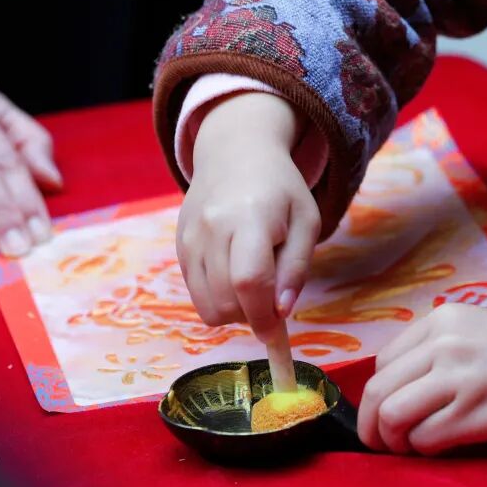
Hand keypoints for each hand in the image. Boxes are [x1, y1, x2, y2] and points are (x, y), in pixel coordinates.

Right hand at [176, 92, 320, 342]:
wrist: (234, 154)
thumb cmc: (280, 190)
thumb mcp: (306, 222)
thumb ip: (296, 269)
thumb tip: (280, 312)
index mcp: (251, 217)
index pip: (249, 281)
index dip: (262, 316)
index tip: (275, 332)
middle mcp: (213, 227)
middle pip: (226, 300)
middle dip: (251, 315)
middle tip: (269, 299)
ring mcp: (190, 237)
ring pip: (207, 306)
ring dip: (233, 311)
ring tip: (251, 285)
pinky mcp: (179, 246)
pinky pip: (195, 295)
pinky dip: (216, 299)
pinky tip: (231, 275)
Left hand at [357, 304, 486, 454]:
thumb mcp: (473, 329)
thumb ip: (433, 349)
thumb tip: (391, 390)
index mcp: (440, 320)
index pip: (382, 362)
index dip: (378, 394)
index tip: (387, 410)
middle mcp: (444, 344)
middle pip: (378, 391)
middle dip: (371, 425)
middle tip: (381, 442)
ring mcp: (460, 377)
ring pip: (393, 416)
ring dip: (393, 440)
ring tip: (407, 447)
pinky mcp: (478, 412)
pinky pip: (426, 438)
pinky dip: (423, 449)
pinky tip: (437, 447)